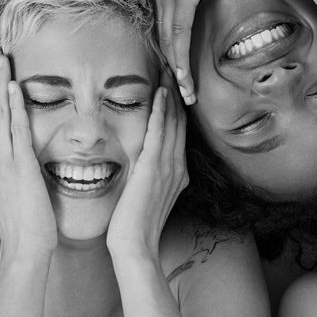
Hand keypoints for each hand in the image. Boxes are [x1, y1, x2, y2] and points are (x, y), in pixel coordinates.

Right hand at [0, 51, 56, 257]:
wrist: (27, 247)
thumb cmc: (29, 223)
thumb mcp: (18, 189)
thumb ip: (19, 168)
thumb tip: (26, 154)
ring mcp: (1, 161)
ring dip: (0, 83)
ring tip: (0, 58)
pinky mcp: (18, 166)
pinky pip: (15, 129)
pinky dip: (14, 106)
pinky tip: (14, 87)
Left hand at [106, 80, 188, 258]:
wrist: (135, 246)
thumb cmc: (135, 226)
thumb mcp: (147, 197)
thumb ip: (150, 178)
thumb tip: (142, 167)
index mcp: (178, 174)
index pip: (179, 133)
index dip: (176, 109)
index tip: (170, 87)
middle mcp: (178, 167)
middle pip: (181, 123)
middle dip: (176, 95)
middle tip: (172, 70)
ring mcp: (169, 167)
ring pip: (173, 122)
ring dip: (170, 95)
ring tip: (167, 72)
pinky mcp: (154, 167)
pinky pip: (160, 133)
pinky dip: (161, 111)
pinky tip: (160, 93)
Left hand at [155, 0, 218, 105]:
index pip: (165, 31)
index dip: (171, 55)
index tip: (177, 76)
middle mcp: (163, 0)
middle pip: (166, 44)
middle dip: (174, 73)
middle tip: (181, 96)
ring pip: (171, 45)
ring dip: (178, 72)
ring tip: (186, 95)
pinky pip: (179, 32)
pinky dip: (179, 55)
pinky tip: (182, 73)